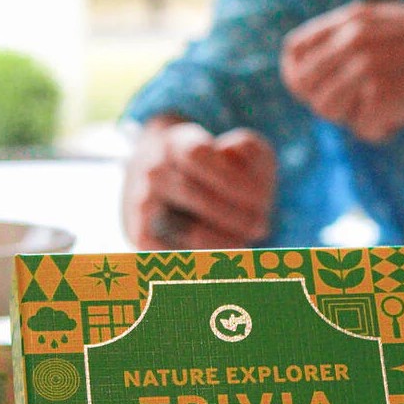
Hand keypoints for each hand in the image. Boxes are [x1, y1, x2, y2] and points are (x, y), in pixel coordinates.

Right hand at [122, 117, 275, 249]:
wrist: (166, 184)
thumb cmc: (217, 169)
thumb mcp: (240, 148)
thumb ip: (249, 149)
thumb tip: (230, 155)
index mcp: (175, 143)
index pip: (198, 155)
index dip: (233, 179)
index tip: (263, 200)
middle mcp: (152, 173)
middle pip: (200, 198)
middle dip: (241, 218)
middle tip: (262, 226)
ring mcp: (142, 206)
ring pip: (193, 234)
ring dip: (230, 243)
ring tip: (247, 243)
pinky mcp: (141, 239)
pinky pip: (183, 257)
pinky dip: (211, 260)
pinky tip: (225, 256)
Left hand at [280, 0, 403, 140]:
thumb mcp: (386, 25)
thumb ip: (346, 43)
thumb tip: (303, 82)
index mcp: (351, 19)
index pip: (293, 53)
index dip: (298, 78)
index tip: (317, 91)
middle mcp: (353, 40)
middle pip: (306, 89)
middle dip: (328, 103)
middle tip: (361, 103)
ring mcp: (367, 69)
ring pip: (328, 111)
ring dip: (353, 118)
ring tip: (385, 107)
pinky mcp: (383, 98)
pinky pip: (362, 129)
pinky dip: (381, 130)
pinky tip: (403, 116)